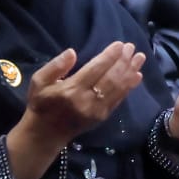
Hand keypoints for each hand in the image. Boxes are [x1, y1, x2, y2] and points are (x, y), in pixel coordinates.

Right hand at [7, 43, 145, 178]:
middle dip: (123, 61)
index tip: (119, 44)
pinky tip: (136, 76)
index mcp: (71, 90)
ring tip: (140, 58)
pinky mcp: (103, 117)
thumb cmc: (41, 104)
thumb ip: (55, 66)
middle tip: (131, 47)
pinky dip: (129, 86)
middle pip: (111, 78)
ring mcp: (97, 111)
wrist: (46, 134)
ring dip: (130, 72)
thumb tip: (72, 52)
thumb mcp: (39, 82)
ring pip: (118, 88)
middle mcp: (87, 101)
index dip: (109, 56)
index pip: (95, 69)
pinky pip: (119, 99)